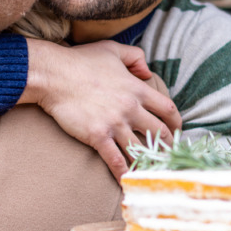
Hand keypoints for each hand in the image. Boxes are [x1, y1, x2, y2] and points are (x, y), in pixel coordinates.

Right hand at [21, 40, 181, 180]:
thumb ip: (135, 57)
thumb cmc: (81, 61)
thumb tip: (147, 71)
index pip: (167, 109)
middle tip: (168, 156)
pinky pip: (116, 159)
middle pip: (160, 133)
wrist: (54, 75)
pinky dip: (123, 172)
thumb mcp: (113, 49)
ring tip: (152, 171)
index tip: (176, 131)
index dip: (176, 123)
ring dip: (148, 162)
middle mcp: (131, 108)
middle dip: (167, 147)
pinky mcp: (98, 136)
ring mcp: (115, 123)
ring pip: (140, 149)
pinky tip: (127, 181)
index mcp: (137, 89)